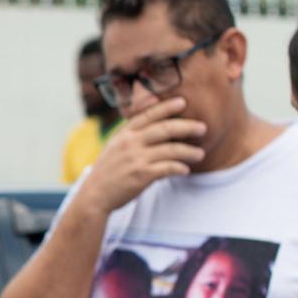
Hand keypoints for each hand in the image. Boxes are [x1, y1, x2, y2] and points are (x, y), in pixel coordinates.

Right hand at [75, 98, 205, 213]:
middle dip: (187, 127)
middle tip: (203, 128)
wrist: (94, 195)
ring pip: (171, 149)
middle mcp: (130, 143)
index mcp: (124, 134)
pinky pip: (169, 168)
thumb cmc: (107, 172)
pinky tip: (185, 170)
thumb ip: (131, 137)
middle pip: (165, 128)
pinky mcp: (142, 175)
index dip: (166, 107)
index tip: (182, 102)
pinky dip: (180, 168)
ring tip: (200, 154)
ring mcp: (136, 158)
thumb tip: (151, 128)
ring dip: (189, 151)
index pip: (148, 115)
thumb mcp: (114, 148)